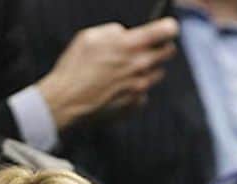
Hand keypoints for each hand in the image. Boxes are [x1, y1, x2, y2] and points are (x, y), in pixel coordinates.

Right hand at [36, 17, 178, 130]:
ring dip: (147, 68)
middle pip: (168, 51)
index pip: (166, 31)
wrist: (67, 101)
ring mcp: (141, 86)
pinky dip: (135, 89)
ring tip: (124, 70)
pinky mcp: (137, 103)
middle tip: (147, 48)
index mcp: (130, 45)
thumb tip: (126, 34)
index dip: (168, 27)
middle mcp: (141, 65)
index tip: (167, 27)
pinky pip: (144, 92)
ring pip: (157, 72)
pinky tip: (117, 89)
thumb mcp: (90, 37)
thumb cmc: (74, 67)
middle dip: (161, 47)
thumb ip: (114, 32)